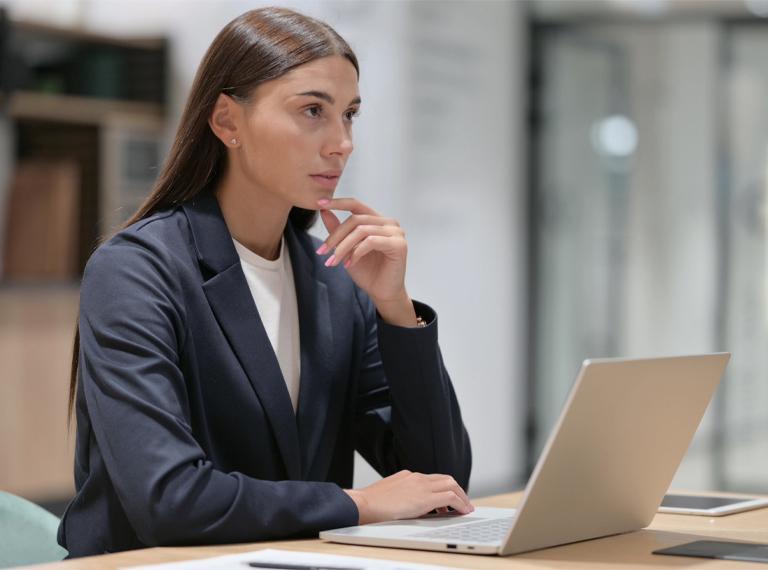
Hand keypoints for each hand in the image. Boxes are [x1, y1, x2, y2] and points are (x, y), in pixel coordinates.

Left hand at [316, 198, 415, 325]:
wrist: (382, 293)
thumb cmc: (367, 272)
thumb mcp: (346, 249)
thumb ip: (337, 230)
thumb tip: (323, 210)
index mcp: (377, 220)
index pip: (356, 205)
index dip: (337, 202)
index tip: (318, 203)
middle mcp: (389, 222)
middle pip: (355, 219)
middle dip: (335, 236)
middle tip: (322, 251)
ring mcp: (396, 232)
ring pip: (361, 231)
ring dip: (343, 247)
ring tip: (334, 261)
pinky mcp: (399, 245)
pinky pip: (371, 242)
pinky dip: (356, 252)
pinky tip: (349, 264)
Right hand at [343, 470, 473, 524]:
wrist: (363, 504)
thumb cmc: (370, 503)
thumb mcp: (388, 493)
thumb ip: (400, 494)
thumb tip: (407, 505)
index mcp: (407, 476)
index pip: (433, 478)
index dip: (444, 487)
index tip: (450, 498)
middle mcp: (416, 477)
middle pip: (445, 478)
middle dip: (457, 490)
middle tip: (463, 502)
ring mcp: (421, 485)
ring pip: (451, 484)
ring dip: (462, 496)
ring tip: (466, 507)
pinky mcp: (425, 497)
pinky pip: (450, 497)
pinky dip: (460, 503)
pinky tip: (463, 511)